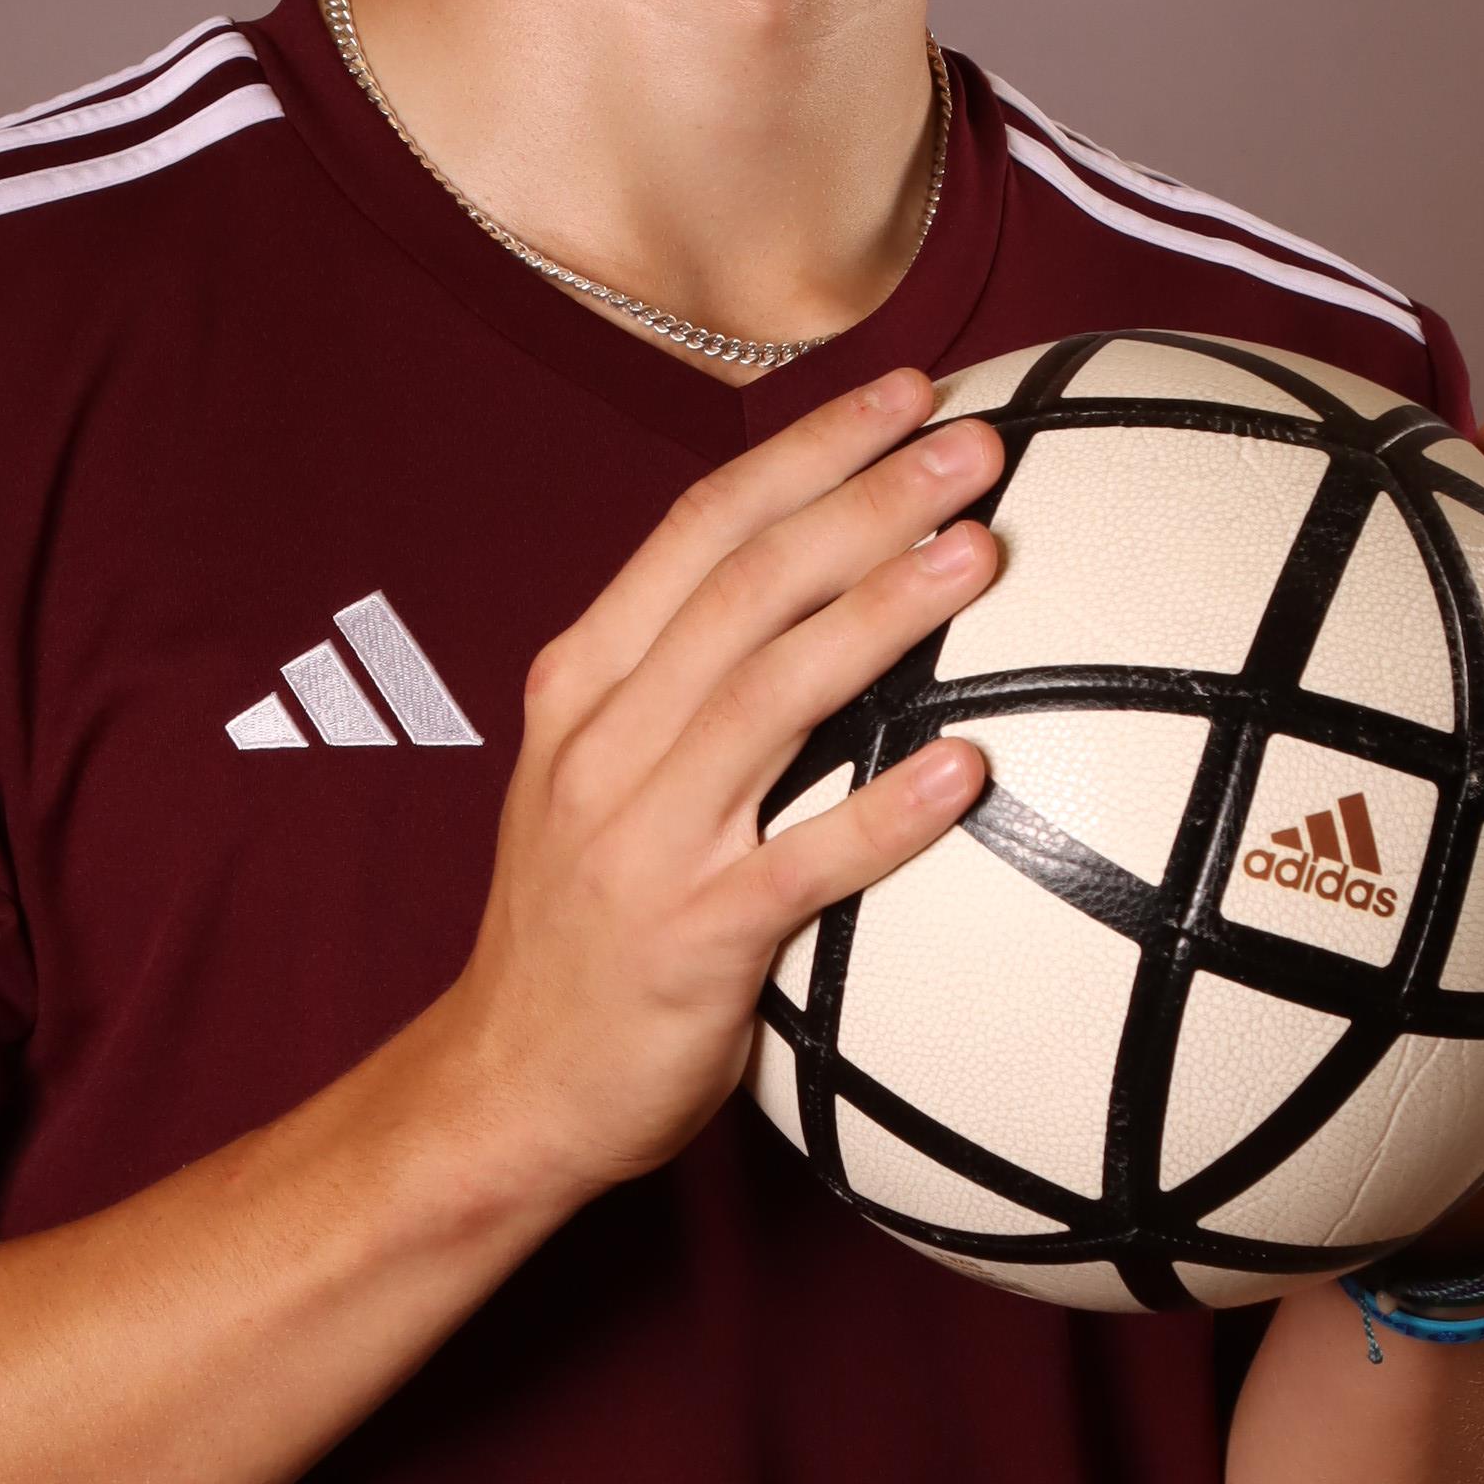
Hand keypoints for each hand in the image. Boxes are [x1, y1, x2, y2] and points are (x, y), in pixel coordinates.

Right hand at [430, 369, 1001, 1209]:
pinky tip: (967, 770)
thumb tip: (820, 585)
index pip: (700, 531)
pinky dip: (885, 813)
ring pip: (771, 696)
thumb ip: (683, 684)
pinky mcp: (692, 942)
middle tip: (977, 444)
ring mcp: (643, 840)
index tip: (909, 395)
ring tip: (981, 553)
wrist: (502, 1087)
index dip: (809, 452)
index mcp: (586, 686)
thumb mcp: (598, 775)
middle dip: (866, 500)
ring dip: (881, 614)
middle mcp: (605, 743)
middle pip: (747, 587)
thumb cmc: (582, 926)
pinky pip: (803, 865)